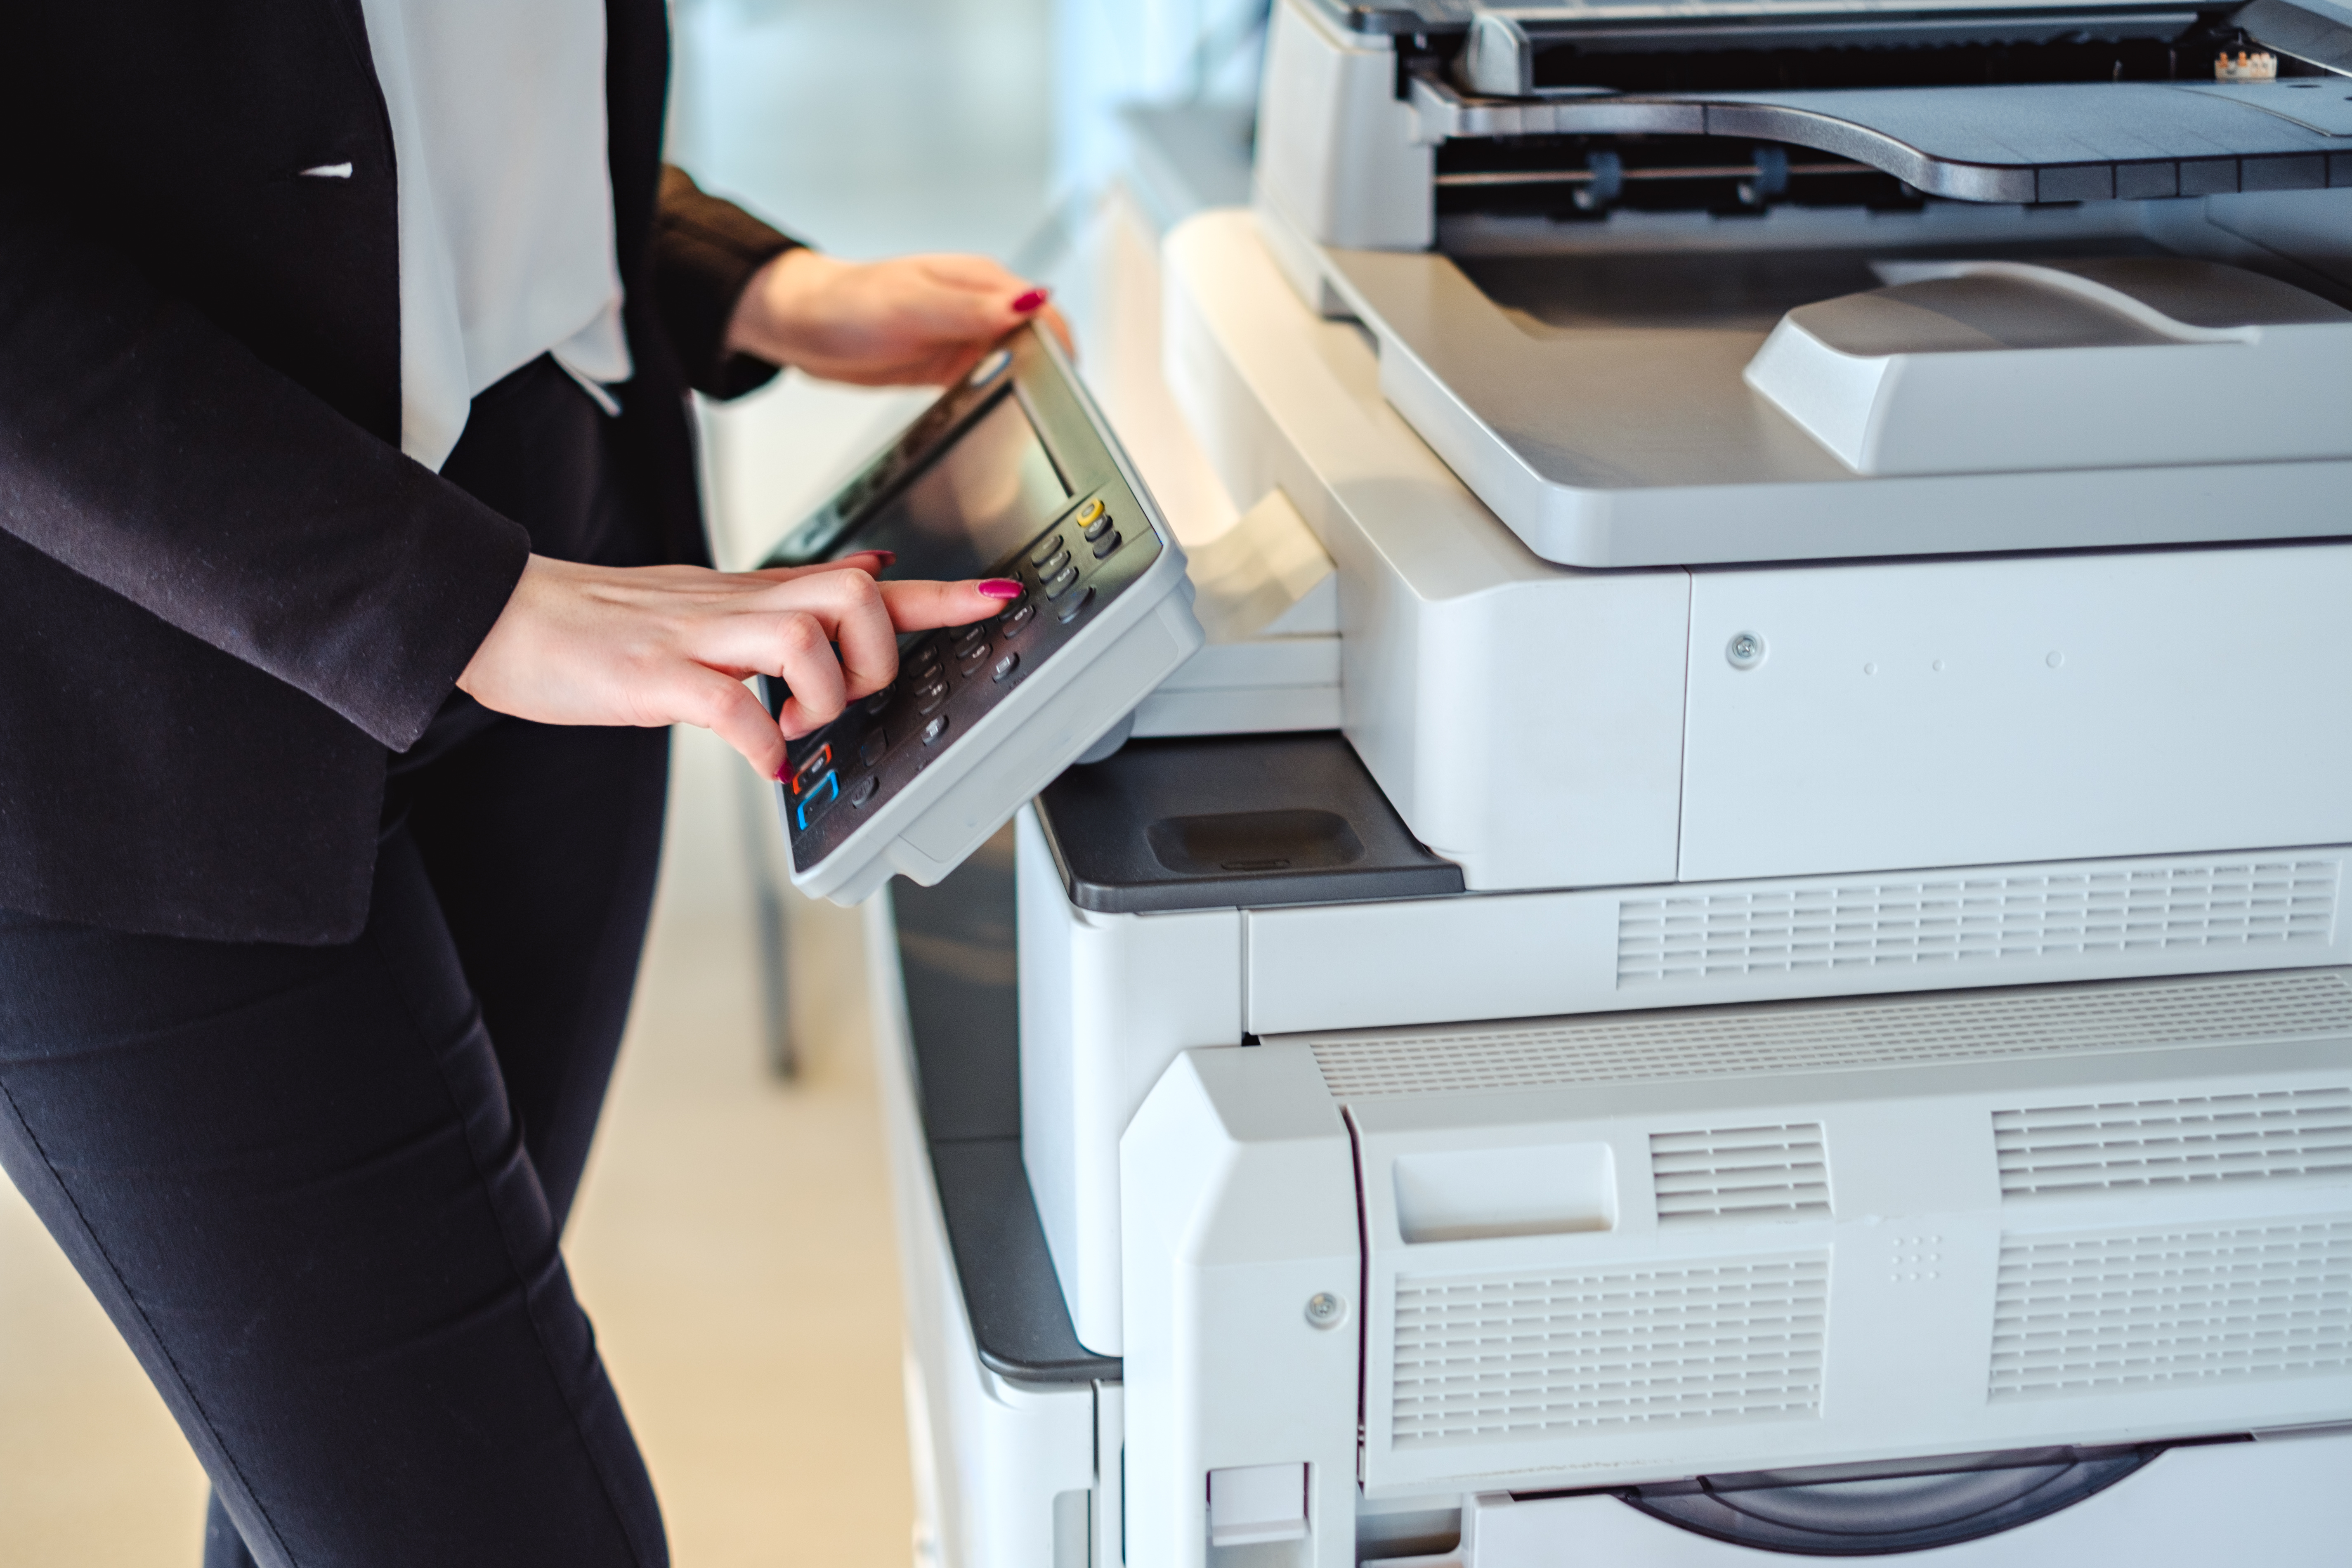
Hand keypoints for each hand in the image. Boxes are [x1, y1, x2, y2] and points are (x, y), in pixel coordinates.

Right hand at [456, 551, 1021, 779]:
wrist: (507, 614)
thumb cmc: (605, 626)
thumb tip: (862, 581)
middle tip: (846, 699)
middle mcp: (735, 606)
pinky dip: (760, 742)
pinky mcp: (652, 675)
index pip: (865, 580)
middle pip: (852, 594)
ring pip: (803, 636)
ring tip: (794, 730)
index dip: (941, 595)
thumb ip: (784, 603)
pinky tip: (760, 760)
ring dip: (821, 696)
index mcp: (753, 597)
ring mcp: (694, 636)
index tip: (1000, 599)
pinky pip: (729, 704)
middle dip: (875, 654)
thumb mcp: (710, 606)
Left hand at [725, 249, 1074, 385]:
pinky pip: (990, 380)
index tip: (1066, 380)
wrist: (803, 325)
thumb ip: (972, 308)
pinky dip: (998, 394)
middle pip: (1039, 338)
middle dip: (1052, 368)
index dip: (1062, 344)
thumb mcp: (913, 306)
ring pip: (1019, 361)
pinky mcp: (952, 362)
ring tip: (1029, 412)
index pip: (1044, 311)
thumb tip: (1030, 304)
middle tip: (1054, 407)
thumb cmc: (847, 304)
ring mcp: (967, 335)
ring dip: (1027, 382)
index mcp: (980, 281)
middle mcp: (979, 306)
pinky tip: (993, 409)